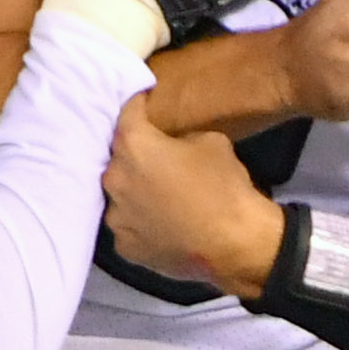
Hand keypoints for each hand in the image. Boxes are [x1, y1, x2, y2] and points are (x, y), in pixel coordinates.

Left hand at [100, 99, 271, 292]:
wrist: (234, 244)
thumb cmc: (223, 186)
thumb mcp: (211, 141)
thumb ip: (180, 137)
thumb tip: (173, 147)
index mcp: (133, 146)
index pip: (127, 113)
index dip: (138, 105)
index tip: (144, 102)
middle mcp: (114, 179)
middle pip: (119, 158)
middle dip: (136, 154)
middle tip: (158, 157)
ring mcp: (116, 217)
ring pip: (121, 194)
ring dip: (135, 190)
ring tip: (160, 196)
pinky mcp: (124, 246)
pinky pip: (129, 225)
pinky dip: (141, 222)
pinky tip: (162, 224)